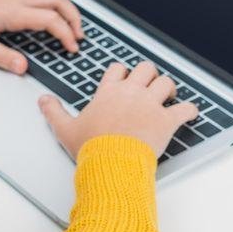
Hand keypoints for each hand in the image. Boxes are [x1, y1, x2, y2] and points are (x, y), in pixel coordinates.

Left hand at [0, 0, 82, 73]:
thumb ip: (2, 57)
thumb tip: (23, 67)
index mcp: (11, 12)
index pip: (50, 20)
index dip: (66, 34)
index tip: (71, 48)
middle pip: (58, 1)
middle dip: (74, 18)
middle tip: (78, 36)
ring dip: (66, 5)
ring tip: (71, 22)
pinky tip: (53, 6)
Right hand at [38, 61, 198, 159]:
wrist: (111, 162)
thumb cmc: (91, 147)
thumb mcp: (65, 129)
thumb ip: (54, 112)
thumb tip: (43, 100)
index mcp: (108, 92)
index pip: (118, 69)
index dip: (123, 72)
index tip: (124, 79)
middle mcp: (131, 93)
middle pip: (146, 69)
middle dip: (149, 75)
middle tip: (149, 86)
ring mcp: (150, 105)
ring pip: (166, 83)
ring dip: (169, 89)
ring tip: (168, 97)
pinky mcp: (166, 120)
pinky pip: (185, 109)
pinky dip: (190, 110)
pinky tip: (190, 113)